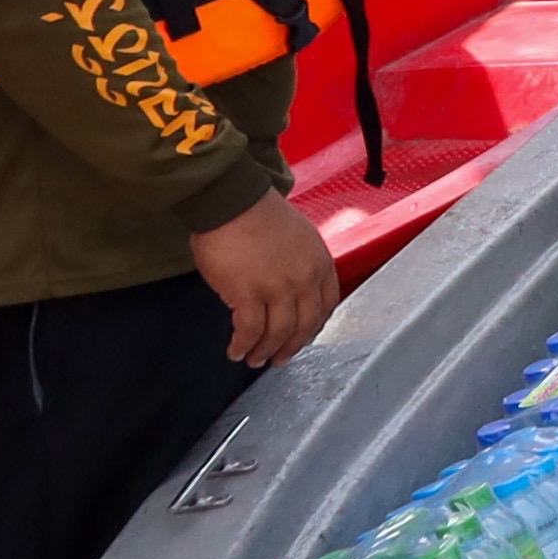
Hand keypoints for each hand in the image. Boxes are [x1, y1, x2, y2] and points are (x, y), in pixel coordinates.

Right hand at [189, 191, 339, 366]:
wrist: (232, 199)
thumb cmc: (257, 213)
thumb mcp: (298, 237)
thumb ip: (302, 264)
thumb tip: (291, 288)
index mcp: (320, 263)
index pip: (326, 306)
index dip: (313, 327)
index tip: (303, 338)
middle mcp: (304, 279)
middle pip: (304, 326)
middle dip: (291, 347)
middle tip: (279, 359)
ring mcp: (277, 288)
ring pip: (277, 334)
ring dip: (264, 352)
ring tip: (253, 359)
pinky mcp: (248, 293)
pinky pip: (249, 331)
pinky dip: (243, 346)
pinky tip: (235, 351)